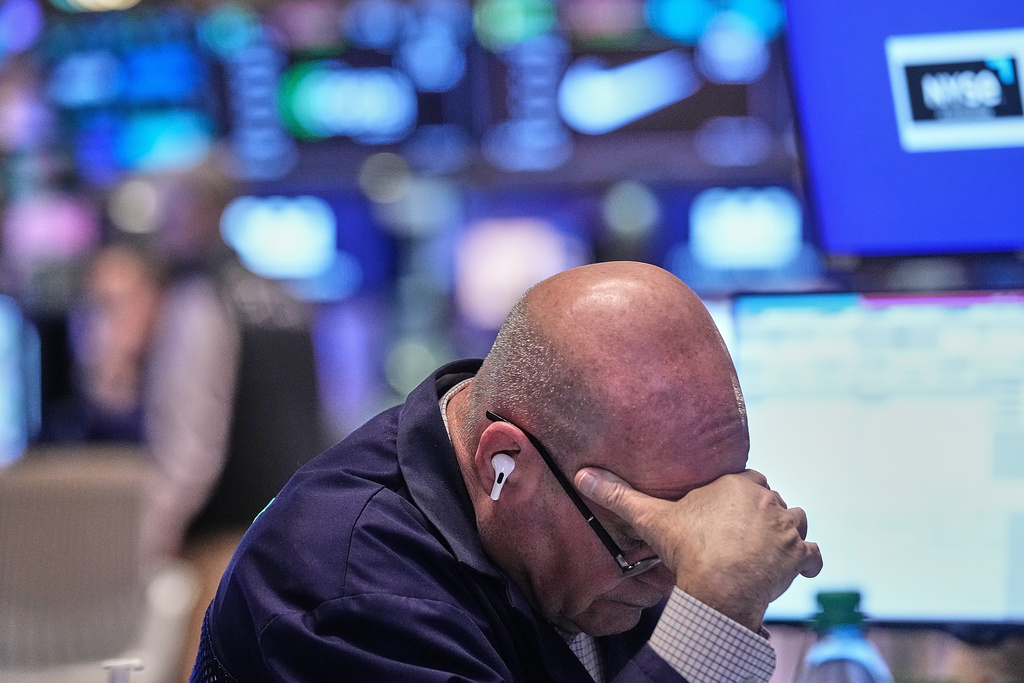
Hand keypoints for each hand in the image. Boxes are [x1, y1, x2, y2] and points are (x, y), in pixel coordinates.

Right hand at [575, 468, 821, 631]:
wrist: (718, 585)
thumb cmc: (687, 548)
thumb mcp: (650, 518)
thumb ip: (619, 494)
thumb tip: (582, 475)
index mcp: (736, 482)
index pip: (746, 479)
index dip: (738, 494)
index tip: (725, 511)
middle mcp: (767, 498)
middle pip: (771, 499)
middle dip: (761, 513)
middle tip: (742, 534)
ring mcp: (786, 527)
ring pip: (795, 521)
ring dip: (786, 533)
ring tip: (768, 548)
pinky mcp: (799, 555)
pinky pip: (813, 554)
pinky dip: (808, 561)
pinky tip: (798, 567)